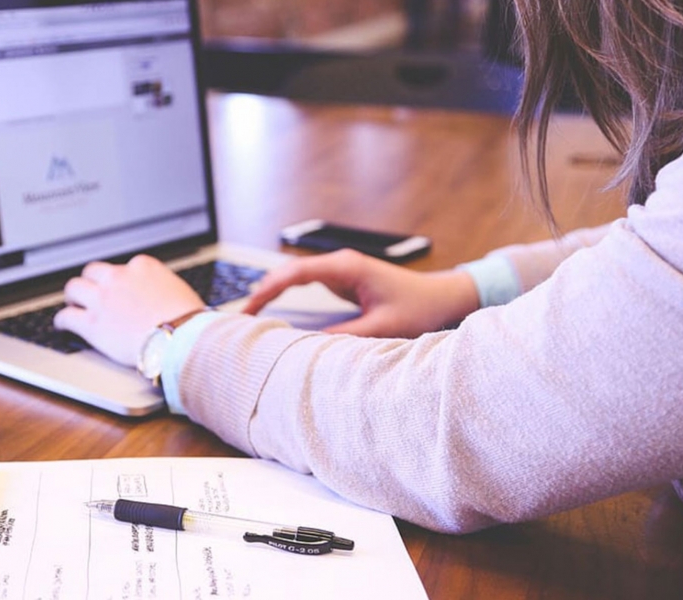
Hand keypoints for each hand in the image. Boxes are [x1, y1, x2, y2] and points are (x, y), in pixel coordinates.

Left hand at [54, 255, 204, 366]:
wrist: (181, 339)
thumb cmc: (188, 320)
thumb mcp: (179, 291)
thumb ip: (162, 287)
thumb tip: (163, 296)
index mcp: (142, 266)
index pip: (123, 267)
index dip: (119, 280)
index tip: (119, 288)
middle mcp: (119, 277)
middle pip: (93, 271)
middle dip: (91, 282)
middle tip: (91, 292)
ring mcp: (103, 299)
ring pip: (74, 288)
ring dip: (73, 296)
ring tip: (73, 304)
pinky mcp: (92, 324)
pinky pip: (66, 317)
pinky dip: (62, 321)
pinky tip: (63, 325)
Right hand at [243, 249, 479, 337]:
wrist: (442, 297)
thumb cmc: (419, 308)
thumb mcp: (382, 327)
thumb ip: (346, 336)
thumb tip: (308, 347)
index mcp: (347, 267)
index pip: (296, 273)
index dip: (268, 289)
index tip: (249, 308)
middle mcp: (340, 264)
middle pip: (288, 272)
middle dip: (262, 291)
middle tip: (240, 317)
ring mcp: (340, 270)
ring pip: (294, 277)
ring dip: (272, 292)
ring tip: (249, 316)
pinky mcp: (343, 280)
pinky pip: (306, 284)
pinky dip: (286, 295)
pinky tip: (273, 310)